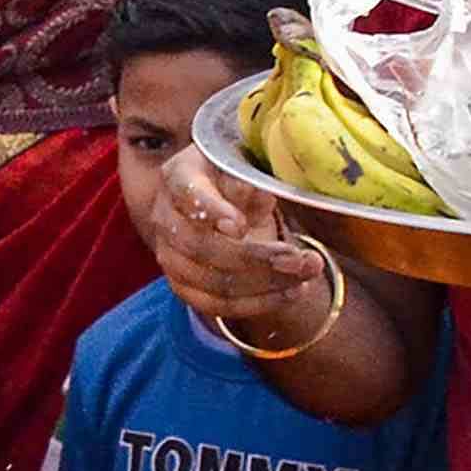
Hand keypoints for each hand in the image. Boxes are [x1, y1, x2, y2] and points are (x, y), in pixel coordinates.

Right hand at [144, 152, 332, 344]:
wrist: (228, 201)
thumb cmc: (239, 177)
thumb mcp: (248, 165)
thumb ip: (251, 177)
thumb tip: (255, 196)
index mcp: (180, 175)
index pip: (189, 194)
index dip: (212, 212)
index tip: (242, 226)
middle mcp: (165, 216)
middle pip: (201, 246)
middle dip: (254, 256)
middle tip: (296, 257)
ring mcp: (169, 255)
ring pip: (213, 282)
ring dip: (265, 283)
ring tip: (305, 274)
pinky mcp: (183, 286)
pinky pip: (218, 305)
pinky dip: (259, 303)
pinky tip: (290, 292)